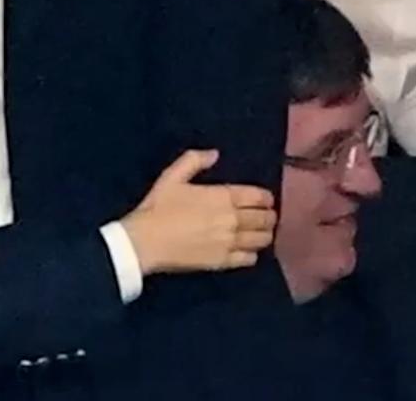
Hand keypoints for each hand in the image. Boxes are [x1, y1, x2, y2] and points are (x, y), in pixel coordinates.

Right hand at [121, 149, 275, 273]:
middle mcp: (233, 219)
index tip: (266, 200)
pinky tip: (246, 250)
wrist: (145, 242)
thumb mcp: (172, 177)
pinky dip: (253, 253)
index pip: (259, 196)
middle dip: (269, 216)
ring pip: (262, 239)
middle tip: (266, 216)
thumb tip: (214, 154)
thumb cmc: (158, 207)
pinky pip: (250, 258)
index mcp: (223, 197)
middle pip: (265, 218)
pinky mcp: (224, 262)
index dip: (267, 198)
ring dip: (265, 234)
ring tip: (260, 233)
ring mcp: (230, 242)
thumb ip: (194, 160)